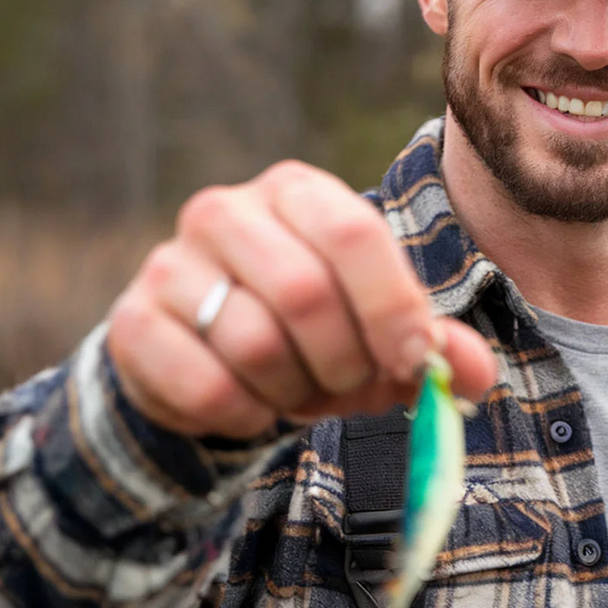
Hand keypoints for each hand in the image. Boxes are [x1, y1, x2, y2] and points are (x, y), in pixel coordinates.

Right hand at [106, 161, 497, 438]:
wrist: (214, 350)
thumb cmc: (315, 330)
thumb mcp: (382, 329)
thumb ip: (433, 345)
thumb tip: (473, 376)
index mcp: (299, 191)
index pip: (354, 234)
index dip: (392, 307)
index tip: (415, 361)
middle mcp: (227, 210)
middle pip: (305, 293)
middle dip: (345, 362)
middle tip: (351, 385)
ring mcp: (171, 262)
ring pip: (254, 344)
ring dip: (297, 392)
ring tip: (302, 389)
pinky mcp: (134, 322)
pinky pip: (206, 386)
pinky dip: (247, 415)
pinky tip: (254, 403)